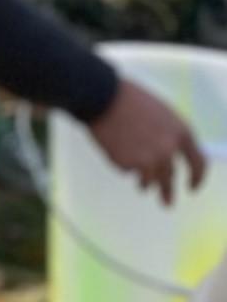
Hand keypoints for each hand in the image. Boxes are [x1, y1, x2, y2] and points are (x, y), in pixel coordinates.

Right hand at [90, 76, 207, 204]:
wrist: (103, 98)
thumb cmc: (132, 101)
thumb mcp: (163, 115)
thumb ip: (171, 135)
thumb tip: (173, 156)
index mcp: (181, 133)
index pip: (199, 163)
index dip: (197, 178)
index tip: (191, 187)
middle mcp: (168, 150)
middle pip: (170, 178)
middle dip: (167, 192)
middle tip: (167, 202)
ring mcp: (147, 159)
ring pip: (148, 181)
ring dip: (143, 182)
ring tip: (136, 180)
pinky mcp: (127, 164)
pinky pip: (127, 170)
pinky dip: (123, 163)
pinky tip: (115, 148)